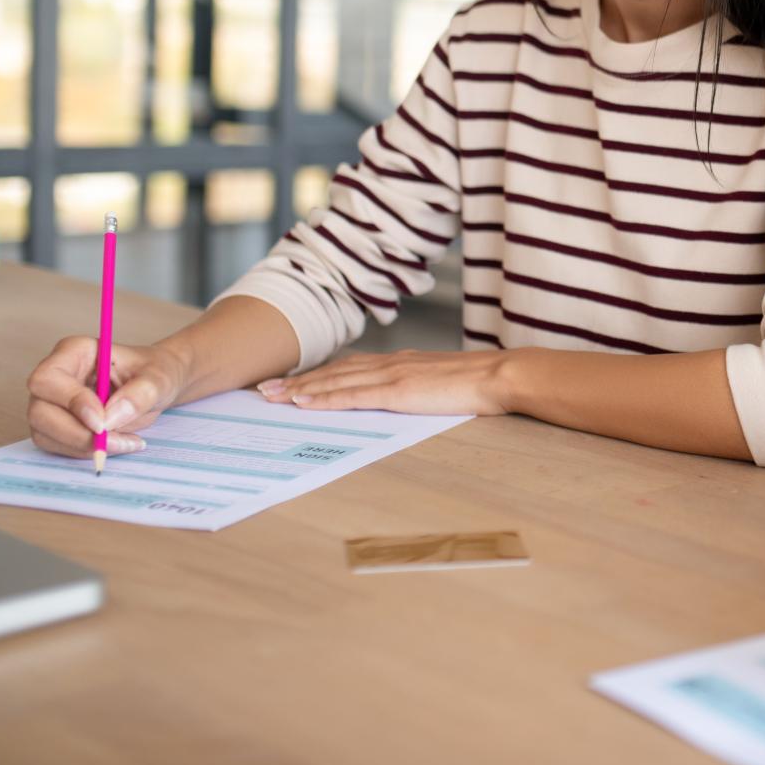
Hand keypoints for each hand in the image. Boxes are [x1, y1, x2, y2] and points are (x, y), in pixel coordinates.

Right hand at [25, 335, 189, 457]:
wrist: (155, 387)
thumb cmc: (154, 373)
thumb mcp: (159, 379)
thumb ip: (139, 394)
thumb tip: (111, 418)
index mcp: (74, 352)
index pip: (49, 378)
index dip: (71, 402)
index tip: (102, 422)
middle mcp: (55, 377)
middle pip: (39, 411)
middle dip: (76, 434)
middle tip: (115, 441)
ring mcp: (51, 403)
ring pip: (44, 433)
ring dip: (83, 446)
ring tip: (125, 442)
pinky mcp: (56, 426)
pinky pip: (58, 446)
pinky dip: (86, 452)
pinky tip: (117, 444)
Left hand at [259, 349, 512, 415]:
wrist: (499, 376)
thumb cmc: (479, 384)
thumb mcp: (441, 383)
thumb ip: (418, 388)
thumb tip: (407, 399)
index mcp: (401, 362)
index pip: (350, 368)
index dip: (318, 375)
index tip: (292, 382)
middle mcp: (390, 363)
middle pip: (334, 371)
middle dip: (297, 381)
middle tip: (264, 388)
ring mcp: (391, 375)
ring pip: (335, 380)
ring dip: (300, 388)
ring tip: (272, 396)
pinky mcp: (396, 391)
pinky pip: (352, 395)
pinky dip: (324, 397)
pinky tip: (304, 402)